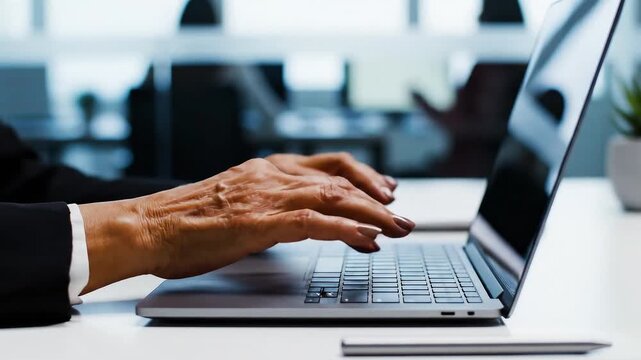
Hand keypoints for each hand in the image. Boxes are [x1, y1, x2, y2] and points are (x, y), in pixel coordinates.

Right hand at [79, 158, 413, 293]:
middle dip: (377, 196)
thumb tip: (301, 219)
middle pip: (340, 178)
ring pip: (335, 196)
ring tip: (397, 229)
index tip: (384, 189)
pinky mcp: (260, 220)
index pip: (328, 165)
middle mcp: (272, 175)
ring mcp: (267, 195)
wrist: (149, 225)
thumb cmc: (187, 219)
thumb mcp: (237, 200)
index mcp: (267, 168)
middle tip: (401, 215)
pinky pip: (315, 221)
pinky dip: (347, 229)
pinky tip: (367, 238)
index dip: (363, 175)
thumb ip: (271, 203)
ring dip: (373, 214)